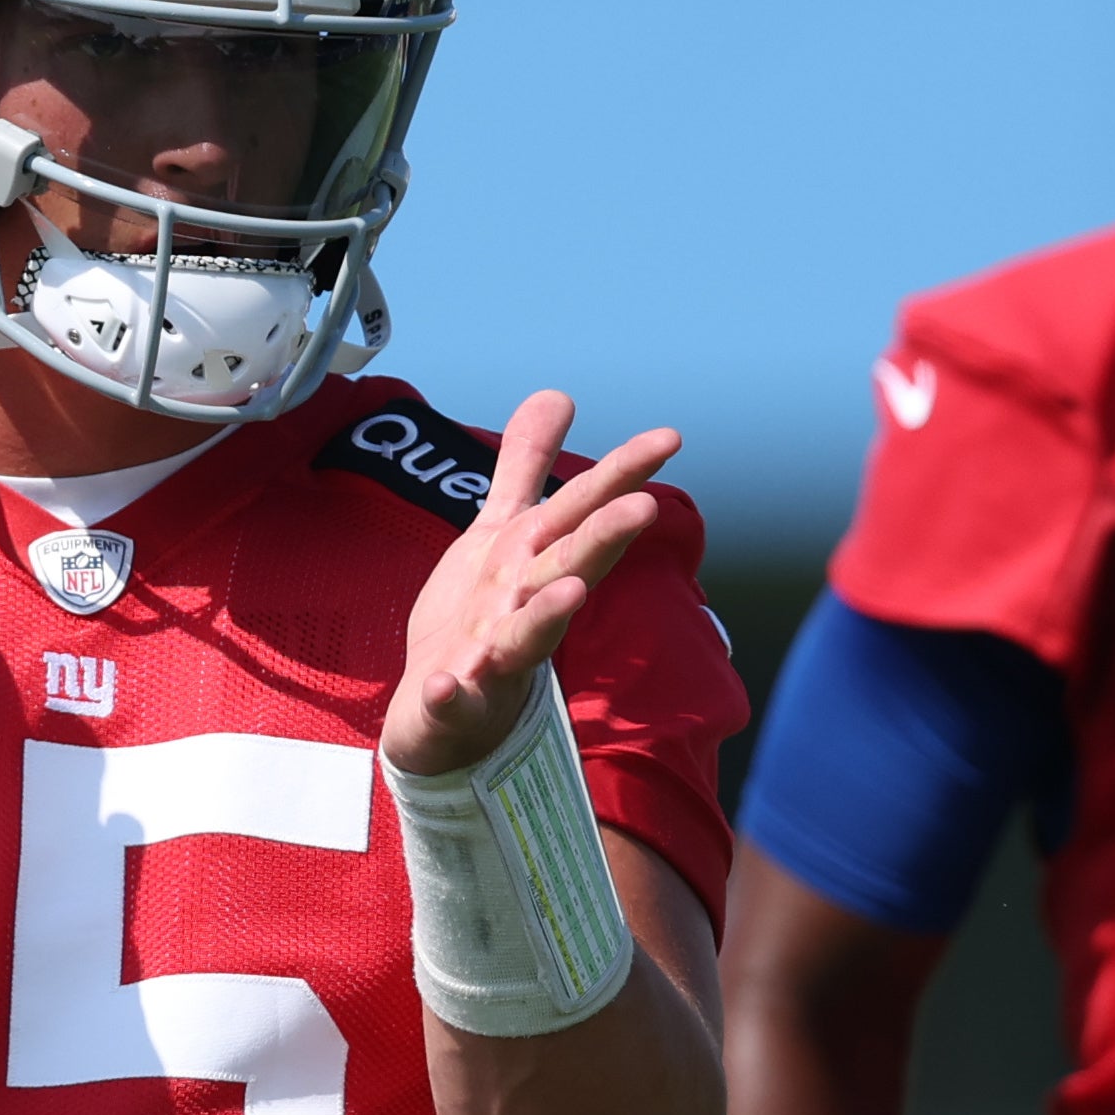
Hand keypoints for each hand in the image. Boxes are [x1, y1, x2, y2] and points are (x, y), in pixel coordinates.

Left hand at [384, 392, 676, 775]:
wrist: (444, 720)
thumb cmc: (482, 619)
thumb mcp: (500, 534)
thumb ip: (526, 466)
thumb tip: (558, 394)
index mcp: (535, 564)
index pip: (582, 512)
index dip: (622, 474)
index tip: (670, 437)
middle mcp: (524, 608)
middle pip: (568, 567)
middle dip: (602, 540)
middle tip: (643, 508)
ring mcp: (493, 660)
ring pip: (526, 637)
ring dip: (548, 616)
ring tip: (570, 594)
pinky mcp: (455, 703)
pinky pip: (453, 701)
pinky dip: (451, 695)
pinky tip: (446, 683)